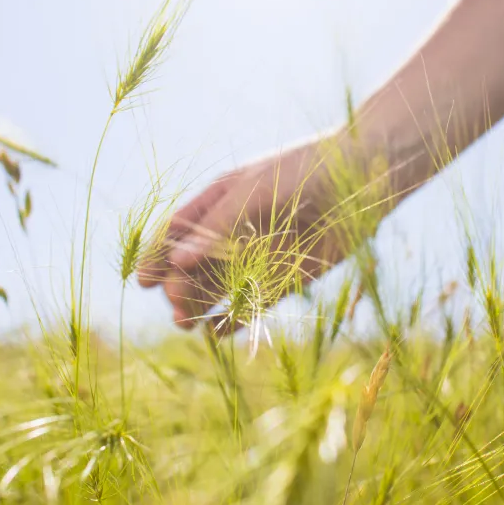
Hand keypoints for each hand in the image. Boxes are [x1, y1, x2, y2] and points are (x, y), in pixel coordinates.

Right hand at [138, 133, 384, 326]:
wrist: (360, 179)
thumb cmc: (303, 171)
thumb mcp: (254, 192)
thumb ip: (217, 228)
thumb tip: (175, 263)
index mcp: (220, 202)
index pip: (178, 233)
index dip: (158, 256)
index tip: (142, 280)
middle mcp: (234, 233)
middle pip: (193, 266)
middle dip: (178, 287)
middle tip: (175, 305)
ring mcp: (258, 257)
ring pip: (217, 288)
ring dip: (198, 306)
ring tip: (185, 323)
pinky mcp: (285, 279)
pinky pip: (251, 305)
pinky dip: (233, 321)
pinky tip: (216, 333)